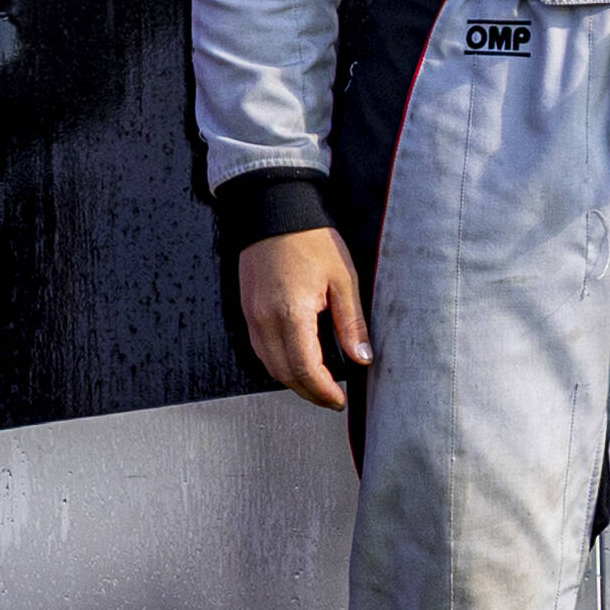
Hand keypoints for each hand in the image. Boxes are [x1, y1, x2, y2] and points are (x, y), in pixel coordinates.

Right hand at [238, 226, 370, 409]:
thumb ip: (351, 323)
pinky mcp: (247, 311)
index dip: (323, 391)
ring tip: (318, 382)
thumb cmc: (310, 238)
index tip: (339, 400)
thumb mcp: (343, 279)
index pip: (305, 369)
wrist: (275, 210)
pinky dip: (278, 363)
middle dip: (309, 392)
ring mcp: (252, 316)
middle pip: (285, 374)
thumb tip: (362, 358)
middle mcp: (265, 320)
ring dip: (293, 380)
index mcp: (292, 313)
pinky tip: (297, 360)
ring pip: (269, 366)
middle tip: (332, 397)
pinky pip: (260, 349)